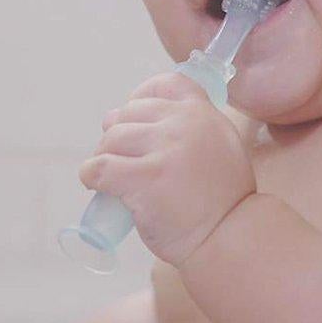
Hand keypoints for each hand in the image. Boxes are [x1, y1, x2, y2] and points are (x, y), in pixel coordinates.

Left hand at [80, 70, 256, 266]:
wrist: (231, 238)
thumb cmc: (221, 201)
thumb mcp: (219, 147)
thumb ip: (187, 128)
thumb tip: (118, 117)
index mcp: (203, 113)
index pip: (164, 84)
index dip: (141, 99)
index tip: (135, 122)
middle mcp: (184, 123)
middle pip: (129, 113)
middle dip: (118, 136)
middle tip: (121, 161)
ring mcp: (164, 149)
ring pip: (111, 139)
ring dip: (103, 157)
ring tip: (111, 178)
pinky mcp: (144, 179)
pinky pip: (99, 168)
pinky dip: (90, 176)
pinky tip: (97, 186)